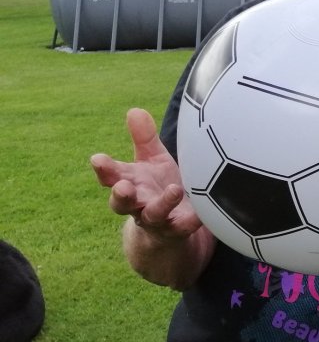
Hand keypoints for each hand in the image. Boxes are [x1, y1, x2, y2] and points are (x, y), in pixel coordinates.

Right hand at [90, 107, 202, 242]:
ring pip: (153, 215)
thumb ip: (144, 139)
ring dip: (161, 204)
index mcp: (129, 183)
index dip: (103, 168)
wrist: (171, 227)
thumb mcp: (152, 161)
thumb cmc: (159, 186)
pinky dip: (190, 220)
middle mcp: (138, 203)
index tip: (97, 159)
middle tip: (122, 186)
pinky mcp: (177, 230)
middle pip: (122, 202)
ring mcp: (157, 219)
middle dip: (120, 195)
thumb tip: (134, 110)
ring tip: (174, 190)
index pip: (111, 176)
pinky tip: (199, 213)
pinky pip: (182, 227)